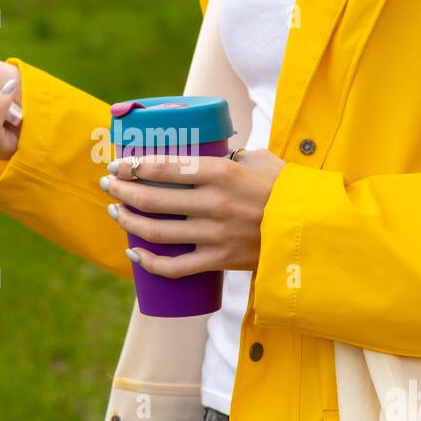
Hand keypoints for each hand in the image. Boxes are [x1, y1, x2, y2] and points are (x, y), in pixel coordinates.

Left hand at [102, 150, 285, 276]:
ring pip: (157, 232)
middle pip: (152, 198)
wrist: (313, 229)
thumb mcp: (260, 160)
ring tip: (115, 211)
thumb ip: (233, 156)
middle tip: (107, 184)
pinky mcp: (220, 260)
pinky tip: (134, 253)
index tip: (118, 164)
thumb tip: (215, 152)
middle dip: (121, 190)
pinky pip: (176, 267)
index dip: (133, 166)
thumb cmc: (287, 189)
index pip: (164, 167)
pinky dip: (150, 262)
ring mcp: (215, 234)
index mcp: (222, 172)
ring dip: (129, 221)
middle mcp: (213, 203)